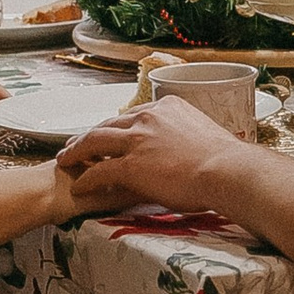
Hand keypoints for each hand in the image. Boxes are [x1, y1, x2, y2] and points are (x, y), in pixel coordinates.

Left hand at [56, 95, 245, 217]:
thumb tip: (190, 148)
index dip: (117, 127)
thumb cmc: (226, 160)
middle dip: (89, 135)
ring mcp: (137, 140)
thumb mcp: (204, 135)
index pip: (133, 115)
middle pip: (108, 124)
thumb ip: (187, 136)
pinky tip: (78, 186)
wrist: (227, 171)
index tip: (108, 134)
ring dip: (77, 151)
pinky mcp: (131, 164)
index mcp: (167, 107)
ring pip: (95, 141)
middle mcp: (148, 118)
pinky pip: (99, 170)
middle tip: (75, 144)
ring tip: (65, 161)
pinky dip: (86, 178)